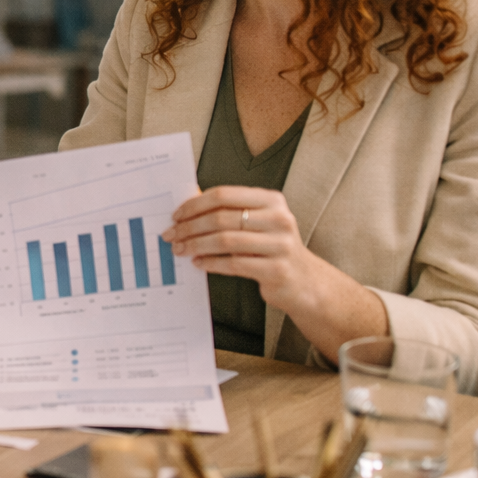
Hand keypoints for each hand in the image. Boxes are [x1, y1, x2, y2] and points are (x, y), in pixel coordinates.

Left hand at [161, 185, 386, 359]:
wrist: (305, 282)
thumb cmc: (272, 248)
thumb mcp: (258, 223)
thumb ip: (230, 212)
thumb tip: (187, 207)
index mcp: (272, 200)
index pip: (224, 195)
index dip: (195, 204)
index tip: (176, 215)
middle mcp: (279, 219)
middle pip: (221, 218)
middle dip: (190, 227)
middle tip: (171, 235)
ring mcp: (280, 245)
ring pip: (225, 241)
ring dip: (196, 245)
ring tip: (180, 249)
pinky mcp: (276, 270)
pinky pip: (233, 264)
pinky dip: (211, 263)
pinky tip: (198, 263)